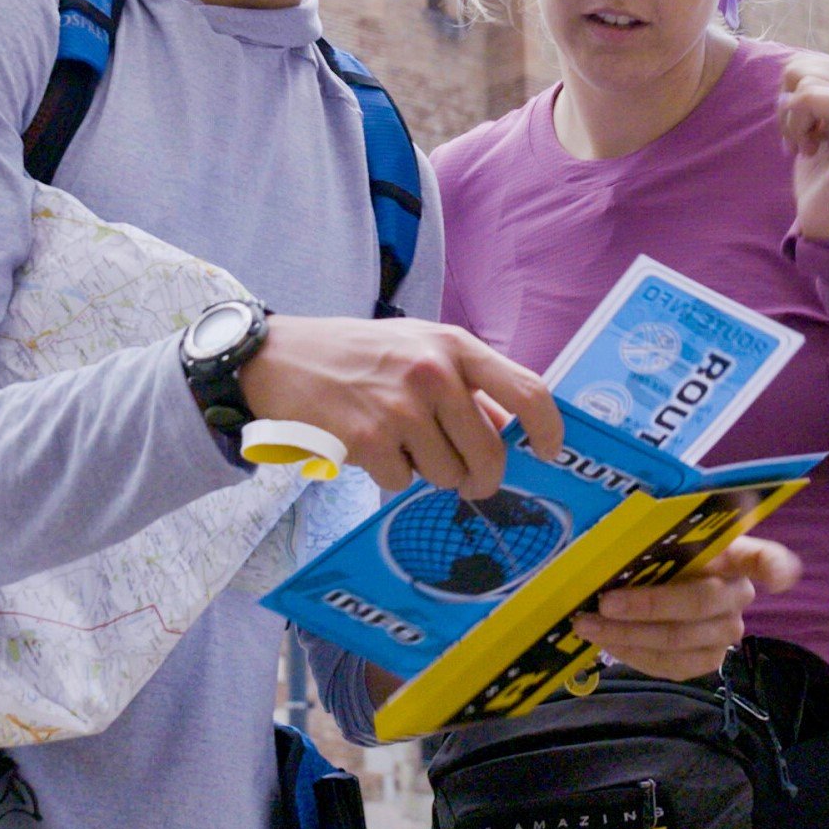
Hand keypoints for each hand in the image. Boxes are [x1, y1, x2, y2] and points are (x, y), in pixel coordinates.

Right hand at [238, 315, 563, 497]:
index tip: (547, 452)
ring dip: (428, 472)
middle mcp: (434, 373)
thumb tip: (509, 430)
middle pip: (491, 453)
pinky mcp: (369, 440)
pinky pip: (402, 483)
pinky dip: (389, 475)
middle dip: (483, 478)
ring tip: (397, 441)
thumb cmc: (357, 353)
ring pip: (447, 475)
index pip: (527, 392)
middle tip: (471, 482)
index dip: (548, 430)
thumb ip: (466, 383)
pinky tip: (367, 446)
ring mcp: (402, 407)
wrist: (280, 357)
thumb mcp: (418, 346)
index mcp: (454, 345)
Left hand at [571, 536, 803, 680]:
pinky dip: (633, 655)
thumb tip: (611, 527)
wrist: (655, 588)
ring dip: (629, 635)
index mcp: (733, 554)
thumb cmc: (658, 554)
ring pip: (681, 641)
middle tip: (605, 602)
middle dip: (649, 605)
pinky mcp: (707, 660)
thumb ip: (651, 534)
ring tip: (588, 625)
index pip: (767, 559)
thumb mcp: (658, 538)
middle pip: (701, 603)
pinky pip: (672, 665)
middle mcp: (737, 594)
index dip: (776, 568)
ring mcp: (725, 632)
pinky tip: (606, 642)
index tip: (778, 579)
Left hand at [778, 19, 828, 241]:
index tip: (797, 118)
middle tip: (800, 136)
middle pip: (805, 66)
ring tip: (805, 144)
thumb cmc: (824, 163)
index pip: (810, 58)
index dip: (791, 87)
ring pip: (812, 82)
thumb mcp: (824, 109)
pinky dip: (805, 120)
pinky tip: (806, 147)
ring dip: (792, 118)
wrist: (828, 217)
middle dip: (787, 103)